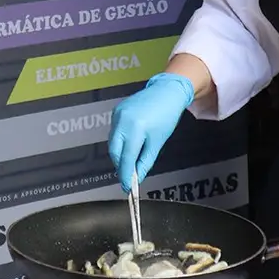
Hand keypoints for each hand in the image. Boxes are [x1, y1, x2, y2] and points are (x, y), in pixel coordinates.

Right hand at [108, 73, 193, 190]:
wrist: (166, 92)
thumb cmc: (166, 114)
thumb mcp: (158, 142)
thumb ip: (146, 161)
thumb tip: (138, 177)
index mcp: (135, 128)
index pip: (126, 158)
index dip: (126, 175)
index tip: (127, 187)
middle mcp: (122, 120)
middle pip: (115, 152)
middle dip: (121, 166)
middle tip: (128, 178)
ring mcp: (117, 114)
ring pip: (112, 143)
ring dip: (120, 155)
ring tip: (130, 164)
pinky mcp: (116, 111)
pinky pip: (114, 132)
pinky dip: (119, 142)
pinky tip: (128, 147)